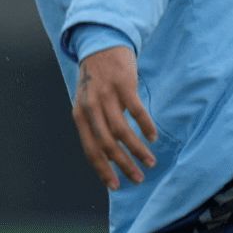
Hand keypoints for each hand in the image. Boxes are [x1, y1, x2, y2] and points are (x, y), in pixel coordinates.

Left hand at [72, 45, 157, 189]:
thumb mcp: (88, 104)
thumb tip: (106, 156)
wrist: (101, 46)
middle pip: (107, 145)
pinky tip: (153, 137)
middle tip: (138, 178)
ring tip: (150, 162)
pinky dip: (145, 126)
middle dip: (124, 165)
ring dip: (137, 150)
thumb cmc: (96, 80)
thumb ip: (95, 126)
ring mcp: (106, 96)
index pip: (90, 150)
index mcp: (79, 116)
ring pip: (122, 132)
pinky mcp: (124, 85)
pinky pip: (136, 111)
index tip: (116, 186)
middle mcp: (90, 108)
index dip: (102, 170)